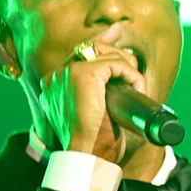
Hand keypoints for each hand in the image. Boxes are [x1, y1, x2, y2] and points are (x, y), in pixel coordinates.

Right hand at [38, 40, 147, 163]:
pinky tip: (137, 87)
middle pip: (90, 47)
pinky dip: (131, 74)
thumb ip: (98, 97)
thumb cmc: (92, 146)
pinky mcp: (83, 75)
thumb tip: (117, 84)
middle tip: (134, 66)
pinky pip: (115, 63)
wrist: (85, 157)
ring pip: (104, 52)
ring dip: (128, 67)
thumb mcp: (93, 117)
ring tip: (137, 86)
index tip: (117, 33)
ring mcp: (66, 73)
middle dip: (117, 51)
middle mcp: (54, 76)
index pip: (77, 53)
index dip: (101, 41)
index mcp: (52, 85)